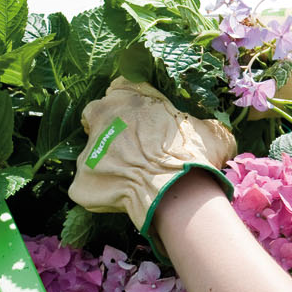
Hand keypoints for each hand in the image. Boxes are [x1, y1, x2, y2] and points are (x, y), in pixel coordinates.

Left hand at [71, 78, 236, 234]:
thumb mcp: (210, 132)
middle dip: (111, 132)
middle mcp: (102, 115)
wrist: (176, 190)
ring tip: (134, 182)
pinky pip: (89, 188)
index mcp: (129, 94)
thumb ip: (201, 126)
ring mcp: (88, 149)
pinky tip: (125, 201)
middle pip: (98, 119)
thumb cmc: (194, 154)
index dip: (131, 108)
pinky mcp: (80, 181)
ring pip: (94, 156)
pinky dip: (103, 194)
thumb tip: (211, 131)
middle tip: (134, 153)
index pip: (120, 90)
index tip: (143, 123)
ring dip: (109, 166)